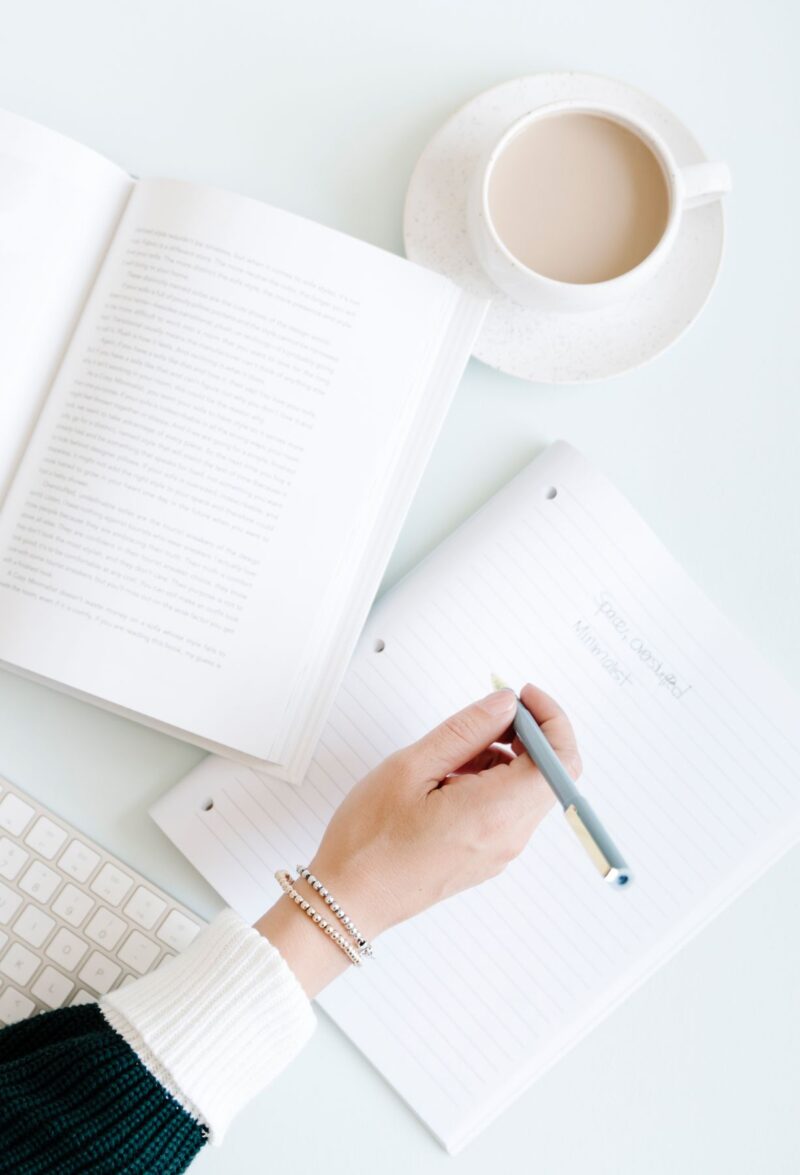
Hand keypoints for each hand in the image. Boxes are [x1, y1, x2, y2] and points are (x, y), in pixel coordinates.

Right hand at [256, 684, 580, 994]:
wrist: (350, 899)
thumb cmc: (370, 840)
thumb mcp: (411, 767)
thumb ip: (466, 730)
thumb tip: (505, 704)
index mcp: (493, 812)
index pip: (559, 760)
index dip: (550, 718)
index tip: (522, 696)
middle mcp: (509, 836)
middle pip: (550, 773)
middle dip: (526, 734)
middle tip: (484, 717)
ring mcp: (502, 850)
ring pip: (528, 789)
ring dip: (505, 758)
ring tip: (452, 756)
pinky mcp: (489, 856)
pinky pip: (509, 808)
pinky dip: (493, 781)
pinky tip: (449, 779)